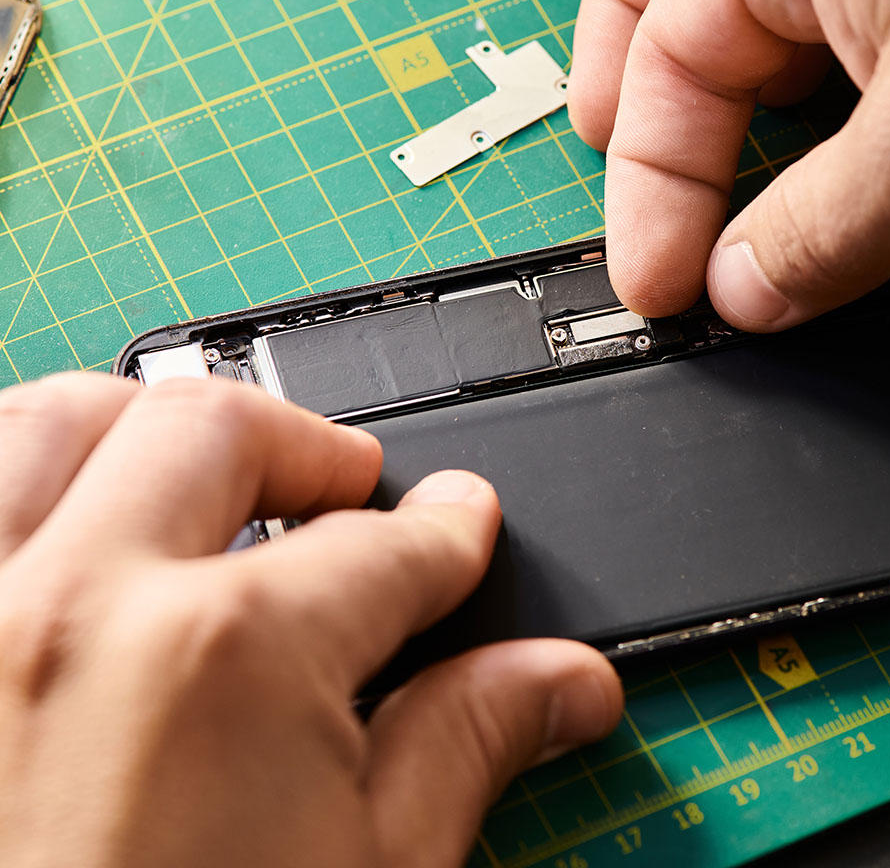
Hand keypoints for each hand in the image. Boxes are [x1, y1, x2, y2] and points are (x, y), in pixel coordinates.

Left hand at [0, 373, 620, 867]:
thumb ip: (464, 747)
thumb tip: (559, 683)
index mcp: (230, 659)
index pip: (388, 548)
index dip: (446, 534)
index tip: (457, 527)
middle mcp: (80, 607)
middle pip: (220, 426)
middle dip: (307, 444)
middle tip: (345, 491)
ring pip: (57, 419)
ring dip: (144, 425)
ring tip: (198, 475)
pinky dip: (18, 482)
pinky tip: (69, 532)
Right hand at [570, 0, 889, 329]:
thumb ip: (814, 236)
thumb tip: (739, 294)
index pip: (671, 50)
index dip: (650, 180)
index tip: (663, 282)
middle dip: (626, 47)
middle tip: (609, 143)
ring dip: (701, 52)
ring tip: (684, 136)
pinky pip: (830, 10)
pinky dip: (789, 78)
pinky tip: (791, 139)